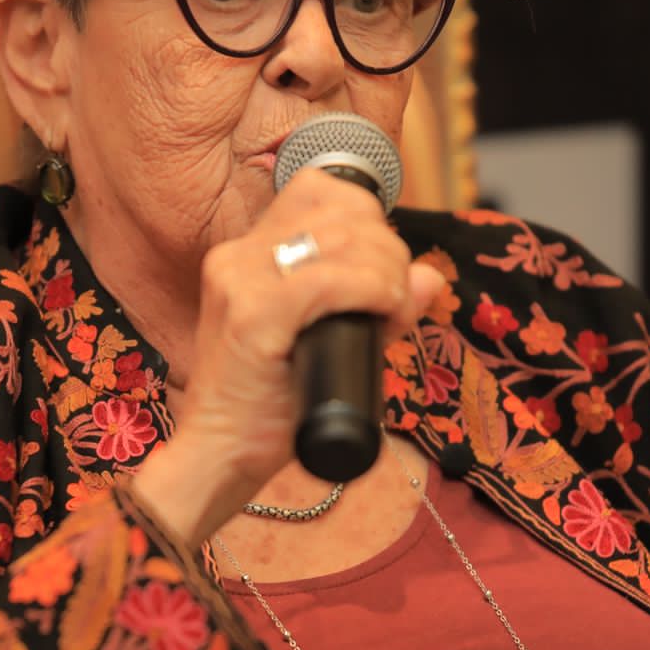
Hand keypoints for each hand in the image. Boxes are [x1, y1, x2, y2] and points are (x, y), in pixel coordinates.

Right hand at [131, 168, 444, 543]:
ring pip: (343, 238)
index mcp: (245, 255)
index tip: (382, 270)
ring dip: (387, 271)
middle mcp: (237, 256)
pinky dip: (373, 289)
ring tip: (391, 310)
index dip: (368, 220)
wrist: (218, 457)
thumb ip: (375, 306)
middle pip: (341, 211)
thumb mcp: (328, 344)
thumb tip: (430, 277)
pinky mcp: (252, 314)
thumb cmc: (269, 410)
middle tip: (395, 299)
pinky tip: (382, 311)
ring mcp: (240, 281)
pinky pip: (332, 278)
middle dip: (388, 249)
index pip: (318, 191)